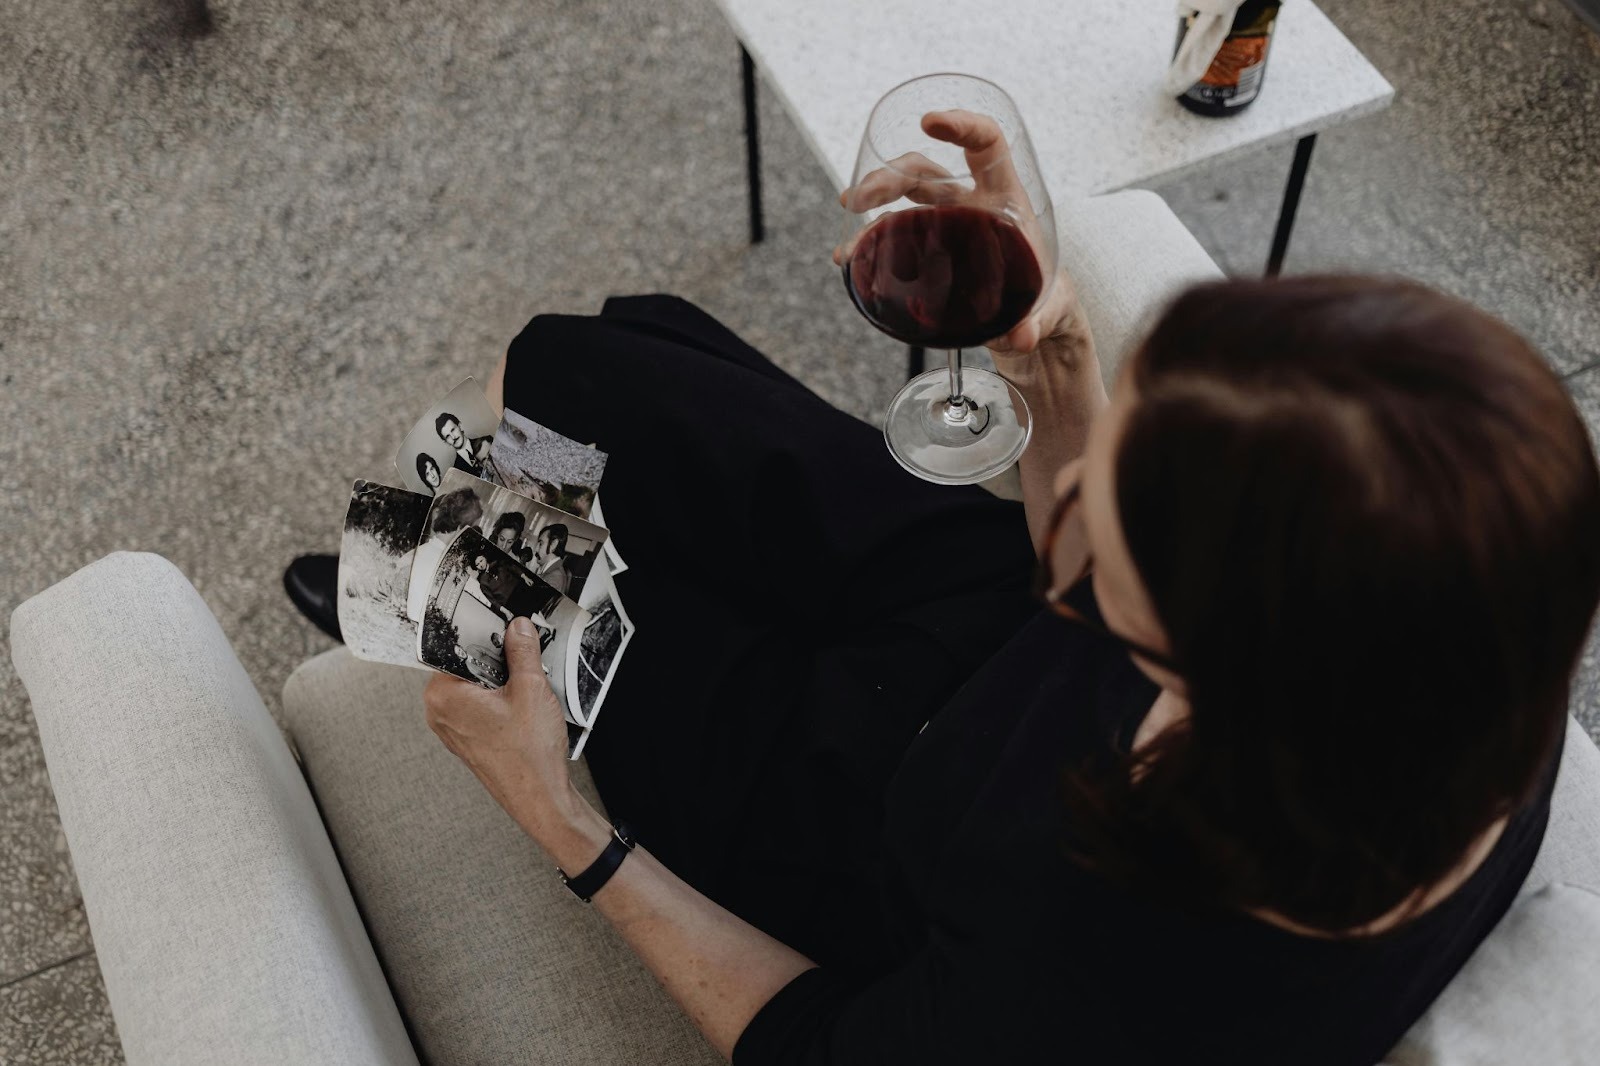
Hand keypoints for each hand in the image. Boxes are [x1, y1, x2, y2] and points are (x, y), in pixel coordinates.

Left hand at [424, 617, 576, 837]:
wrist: (539, 797)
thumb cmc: (528, 757)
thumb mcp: (531, 689)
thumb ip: (521, 651)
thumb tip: (517, 630)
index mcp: (442, 694)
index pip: (458, 645)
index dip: (487, 635)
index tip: (506, 631)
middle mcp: (440, 712)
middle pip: (468, 665)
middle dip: (497, 661)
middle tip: (522, 668)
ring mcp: (452, 728)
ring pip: (477, 686)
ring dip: (502, 683)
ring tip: (526, 695)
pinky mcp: (468, 739)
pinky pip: (481, 707)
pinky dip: (501, 702)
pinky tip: (523, 712)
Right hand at [833, 109, 1092, 359]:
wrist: (1033, 319)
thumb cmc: (1048, 300)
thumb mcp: (1050, 308)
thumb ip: (1038, 321)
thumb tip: (1021, 336)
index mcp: (1006, 199)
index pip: (986, 143)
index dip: (961, 125)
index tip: (929, 122)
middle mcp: (972, 203)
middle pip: (926, 170)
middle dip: (889, 176)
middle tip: (859, 198)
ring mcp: (948, 224)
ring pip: (904, 197)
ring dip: (872, 201)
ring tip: (848, 217)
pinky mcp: (931, 250)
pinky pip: (896, 235)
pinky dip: (870, 243)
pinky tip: (849, 258)